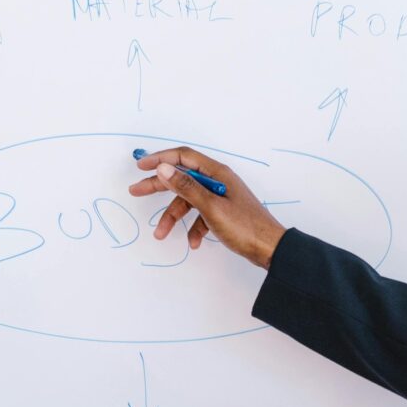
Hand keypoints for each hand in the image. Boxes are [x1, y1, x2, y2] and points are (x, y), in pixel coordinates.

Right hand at [127, 147, 288, 268]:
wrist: (269, 249)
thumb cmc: (245, 227)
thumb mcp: (210, 206)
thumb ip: (186, 186)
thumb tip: (164, 168)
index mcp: (217, 173)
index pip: (184, 157)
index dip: (161, 159)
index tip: (142, 166)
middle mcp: (218, 182)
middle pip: (182, 178)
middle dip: (159, 186)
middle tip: (136, 190)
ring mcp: (220, 198)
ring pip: (189, 201)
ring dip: (174, 217)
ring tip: (161, 233)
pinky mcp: (222, 213)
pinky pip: (200, 216)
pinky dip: (194, 228)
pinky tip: (194, 242)